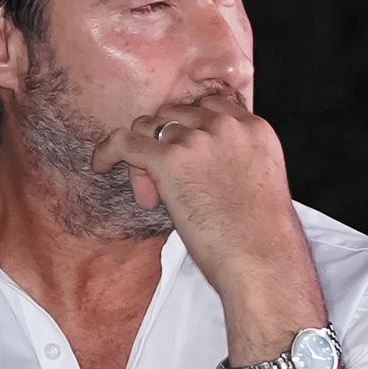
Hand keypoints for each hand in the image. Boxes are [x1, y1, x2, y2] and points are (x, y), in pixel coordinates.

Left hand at [92, 92, 319, 331]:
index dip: (189, 125)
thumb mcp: (261, 181)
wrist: (264, 262)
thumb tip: (196, 163)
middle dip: (164, 139)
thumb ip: (235, 158)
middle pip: (175, 114)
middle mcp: (227, 126)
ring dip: (143, 156)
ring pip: (148, 128)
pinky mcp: (170, 160)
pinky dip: (108, 152)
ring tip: (150, 192)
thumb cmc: (266, 237)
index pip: (208, 106)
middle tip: (164, 179)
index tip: (183, 149)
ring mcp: (197, 140)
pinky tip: (101, 164)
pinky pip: (124, 143)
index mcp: (256, 128)